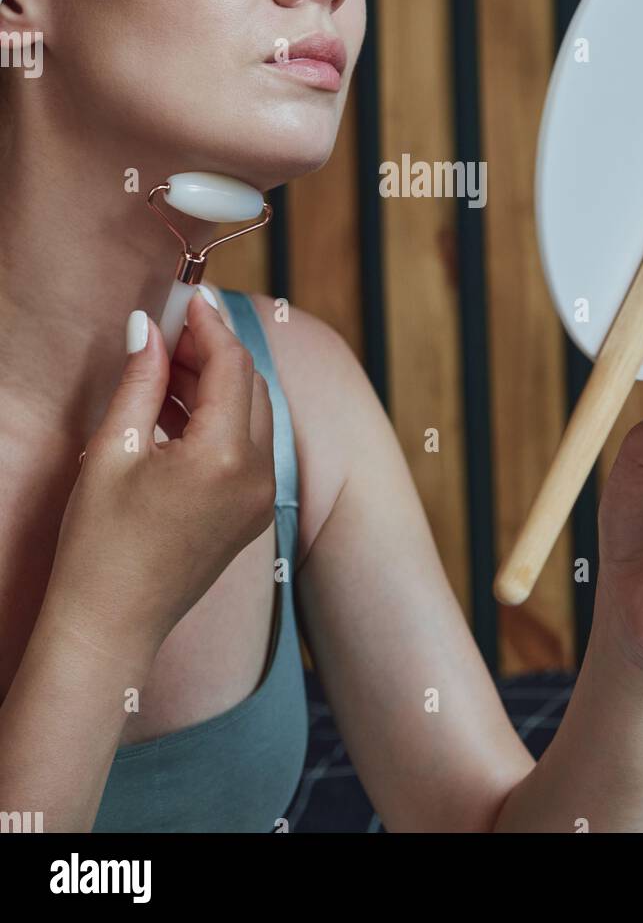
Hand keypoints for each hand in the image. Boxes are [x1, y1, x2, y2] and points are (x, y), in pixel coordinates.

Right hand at [44, 291, 275, 660]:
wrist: (110, 627)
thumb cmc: (100, 545)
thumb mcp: (112, 451)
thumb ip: (142, 381)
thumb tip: (150, 327)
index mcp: (225, 457)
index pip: (233, 364)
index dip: (210, 324)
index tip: (188, 297)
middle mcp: (257, 476)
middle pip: (250, 384)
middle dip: (214, 349)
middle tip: (169, 329)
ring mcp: (260, 497)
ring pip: (252, 413)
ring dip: (217, 382)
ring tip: (166, 364)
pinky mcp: (251, 512)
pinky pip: (247, 446)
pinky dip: (220, 418)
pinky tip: (176, 407)